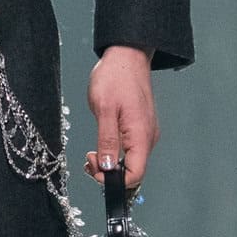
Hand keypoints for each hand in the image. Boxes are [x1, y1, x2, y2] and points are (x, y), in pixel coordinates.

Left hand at [84, 47, 157, 193]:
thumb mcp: (105, 109)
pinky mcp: (140, 128)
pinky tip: (103, 143)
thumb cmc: (116, 77)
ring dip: (110, 163)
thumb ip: (107, 140)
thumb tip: (108, 167)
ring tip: (92, 152)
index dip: (113, 180)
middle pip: (133, 172)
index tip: (94, 168)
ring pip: (130, 162)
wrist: (126, 56)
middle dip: (108, 172)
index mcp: (141, 135)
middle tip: (89, 158)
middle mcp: (148, 138)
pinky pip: (130, 150)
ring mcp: (145, 133)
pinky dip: (115, 153)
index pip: (135, 175)